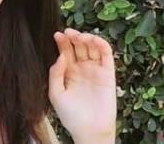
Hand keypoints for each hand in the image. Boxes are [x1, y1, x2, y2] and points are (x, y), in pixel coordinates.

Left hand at [48, 28, 116, 143]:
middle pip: (78, 46)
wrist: (89, 131)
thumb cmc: (71, 116)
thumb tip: (60, 56)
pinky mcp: (108, 74)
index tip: (57, 34)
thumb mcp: (56, 94)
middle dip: (74, 37)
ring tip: (80, 37)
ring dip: (87, 38)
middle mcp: (82, 69)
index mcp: (68, 72)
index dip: (62, 42)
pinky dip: (102, 45)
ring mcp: (95, 70)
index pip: (65, 52)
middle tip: (69, 33)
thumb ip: (55, 74)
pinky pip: (106, 56)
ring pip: (92, 48)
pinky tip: (94, 39)